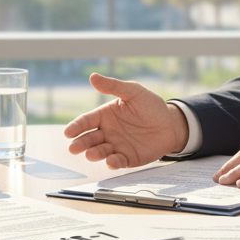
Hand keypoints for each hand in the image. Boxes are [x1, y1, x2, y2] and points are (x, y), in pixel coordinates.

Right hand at [63, 74, 188, 168]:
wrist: (171, 123)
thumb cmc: (150, 106)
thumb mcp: (133, 92)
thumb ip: (113, 86)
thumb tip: (93, 76)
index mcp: (105, 116)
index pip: (86, 121)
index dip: (76, 127)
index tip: (68, 132)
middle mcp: (107, 132)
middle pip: (89, 139)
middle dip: (80, 144)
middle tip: (73, 148)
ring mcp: (116, 146)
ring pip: (101, 151)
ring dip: (94, 153)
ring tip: (91, 154)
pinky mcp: (128, 158)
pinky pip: (118, 162)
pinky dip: (113, 162)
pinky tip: (111, 161)